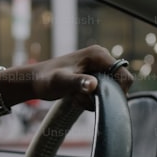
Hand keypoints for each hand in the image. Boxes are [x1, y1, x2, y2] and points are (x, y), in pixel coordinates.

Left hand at [13, 45, 133, 110]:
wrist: (33, 82)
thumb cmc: (45, 79)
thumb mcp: (61, 82)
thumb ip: (78, 83)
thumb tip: (93, 85)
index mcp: (98, 55)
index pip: (123, 75)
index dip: (118, 92)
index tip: (101, 101)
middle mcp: (100, 59)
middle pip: (117, 85)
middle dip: (101, 96)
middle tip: (80, 98)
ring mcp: (96, 68)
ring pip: (108, 91)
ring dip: (92, 99)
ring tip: (74, 96)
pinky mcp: (92, 77)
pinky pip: (99, 93)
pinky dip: (88, 99)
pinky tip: (74, 97)